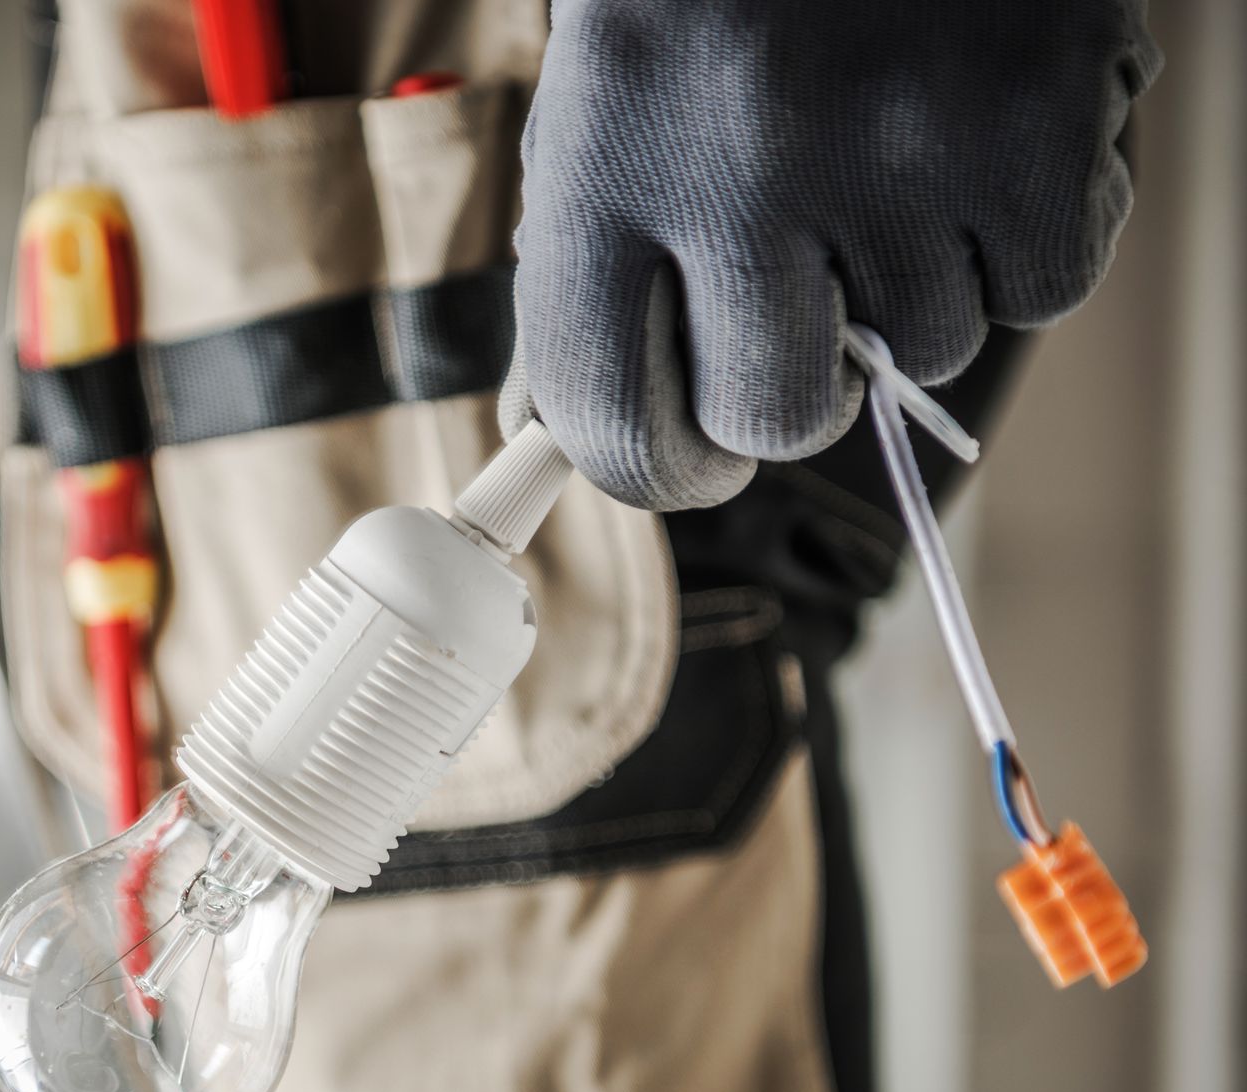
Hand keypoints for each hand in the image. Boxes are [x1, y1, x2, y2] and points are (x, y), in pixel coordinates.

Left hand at [507, 0, 1161, 509]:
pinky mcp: (1038, 129)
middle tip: (797, 322)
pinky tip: (971, 153)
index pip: (612, 419)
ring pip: (921, 357)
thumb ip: (585, 273)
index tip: (686, 461)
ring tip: (886, 166)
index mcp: (608, 158)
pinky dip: (1012, 247)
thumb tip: (568, 436)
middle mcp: (744, 164)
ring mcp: (901, 148)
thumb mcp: (601, 108)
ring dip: (905, 294)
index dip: (650, 468)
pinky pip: (1038, 293)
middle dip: (783, 394)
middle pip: (773, 420)